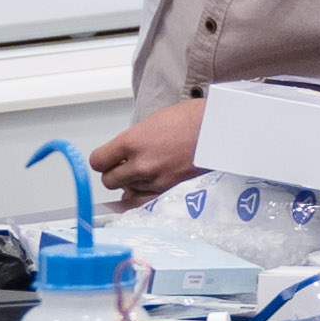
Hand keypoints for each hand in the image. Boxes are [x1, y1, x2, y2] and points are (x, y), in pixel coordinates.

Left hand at [88, 97, 208, 197]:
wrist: (221, 130)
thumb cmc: (194, 119)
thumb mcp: (154, 121)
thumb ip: (133, 140)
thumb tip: (124, 153)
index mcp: (132, 141)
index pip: (98, 161)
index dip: (102, 160)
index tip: (106, 159)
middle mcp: (141, 164)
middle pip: (109, 181)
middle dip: (114, 174)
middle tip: (123, 166)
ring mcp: (156, 180)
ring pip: (127, 192)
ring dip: (132, 184)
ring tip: (145, 171)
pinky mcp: (170, 191)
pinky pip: (145, 200)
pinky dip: (143, 195)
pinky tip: (148, 186)